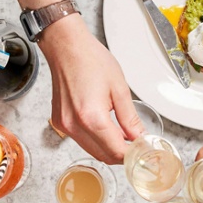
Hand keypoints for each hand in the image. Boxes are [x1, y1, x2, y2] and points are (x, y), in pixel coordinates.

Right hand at [39, 15, 144, 163]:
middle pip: (103, 155)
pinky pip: (81, 140)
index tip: (142, 151)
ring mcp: (64, 126)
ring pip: (92, 150)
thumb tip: (139, 137)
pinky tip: (105, 128)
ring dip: (108, 148)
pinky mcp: (59, 122)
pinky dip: (96, 140)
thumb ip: (130, 119)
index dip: (132, 155)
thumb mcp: (119, 88)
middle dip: (122, 155)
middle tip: (136, 145)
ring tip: (123, 136)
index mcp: (92, 117)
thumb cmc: (90, 60)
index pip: (116, 151)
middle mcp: (74, 125)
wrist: (66, 47)